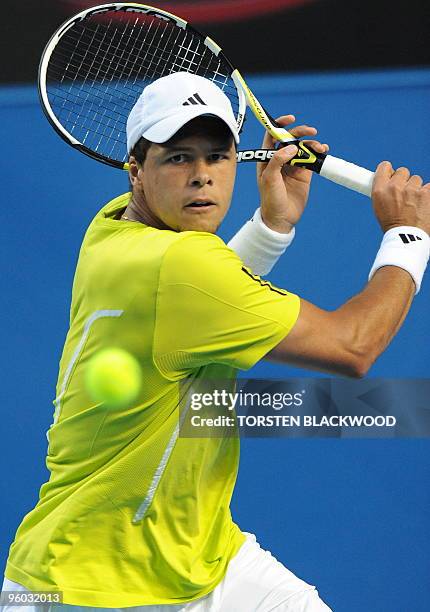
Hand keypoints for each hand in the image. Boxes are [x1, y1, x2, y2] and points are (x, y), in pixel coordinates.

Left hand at [257, 115, 328, 232]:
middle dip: (300, 132)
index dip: (279, 125)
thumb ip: (277, 160)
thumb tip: (291, 147)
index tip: (290, 119)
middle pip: (290, 139)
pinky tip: (323, 150)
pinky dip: (318, 152)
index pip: (272, 136)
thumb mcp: (269, 179)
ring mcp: (293, 166)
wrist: (282, 218)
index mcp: (267, 159)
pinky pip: (312, 158)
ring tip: (319, 147)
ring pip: (303, 148)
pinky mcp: (304, 173)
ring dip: (311, 143)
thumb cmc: (270, 200)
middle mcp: (280, 160)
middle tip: (311, 131)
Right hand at [372, 161, 429, 234]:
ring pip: (416, 179)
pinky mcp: (426, 193)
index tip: (391, 175)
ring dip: (415, 189)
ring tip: (413, 203)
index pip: (384, 166)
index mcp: (380, 190)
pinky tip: (423, 204)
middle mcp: (395, 187)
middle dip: (404, 181)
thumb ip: (383, 192)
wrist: (406, 238)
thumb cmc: (392, 226)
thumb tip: (388, 183)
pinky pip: (428, 187)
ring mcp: (411, 189)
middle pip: (402, 171)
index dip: (389, 170)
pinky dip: (427, 194)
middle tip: (404, 194)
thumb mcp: (378, 208)